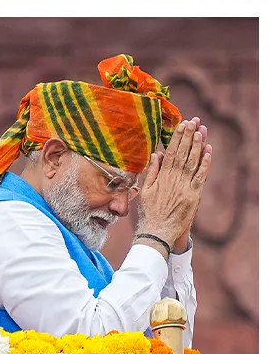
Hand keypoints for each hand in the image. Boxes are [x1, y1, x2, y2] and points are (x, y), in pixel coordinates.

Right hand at [136, 117, 210, 250]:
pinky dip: (205, 164)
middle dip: (189, 136)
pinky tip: (208, 152)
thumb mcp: (145, 190)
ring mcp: (184, 187)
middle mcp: (174, 179)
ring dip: (197, 145)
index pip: (171, 152)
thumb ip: (151, 171)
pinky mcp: (193, 196)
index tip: (181, 125)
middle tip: (194, 121)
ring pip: (193, 162)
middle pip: (183, 153)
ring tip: (201, 131)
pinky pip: (200, 177)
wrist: (157, 232)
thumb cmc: (149, 213)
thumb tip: (156, 153)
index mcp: (161, 176)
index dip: (177, 137)